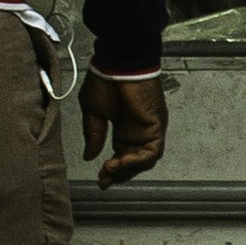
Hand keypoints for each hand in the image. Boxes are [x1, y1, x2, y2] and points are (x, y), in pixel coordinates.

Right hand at [84, 72, 170, 186]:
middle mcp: (138, 132)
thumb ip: (93, 135)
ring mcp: (149, 131)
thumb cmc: (106, 81)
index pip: (122, 156)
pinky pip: (151, 152)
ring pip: (145, 161)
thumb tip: (89, 156)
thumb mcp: (93, 111)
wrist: (119, 64)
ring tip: (109, 170)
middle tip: (104, 180)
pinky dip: (137, 162)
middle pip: (134, 163)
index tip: (101, 179)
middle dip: (119, 175)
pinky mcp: (156, 127)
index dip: (112, 170)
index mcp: (124, 129)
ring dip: (127, 170)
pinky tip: (120, 162)